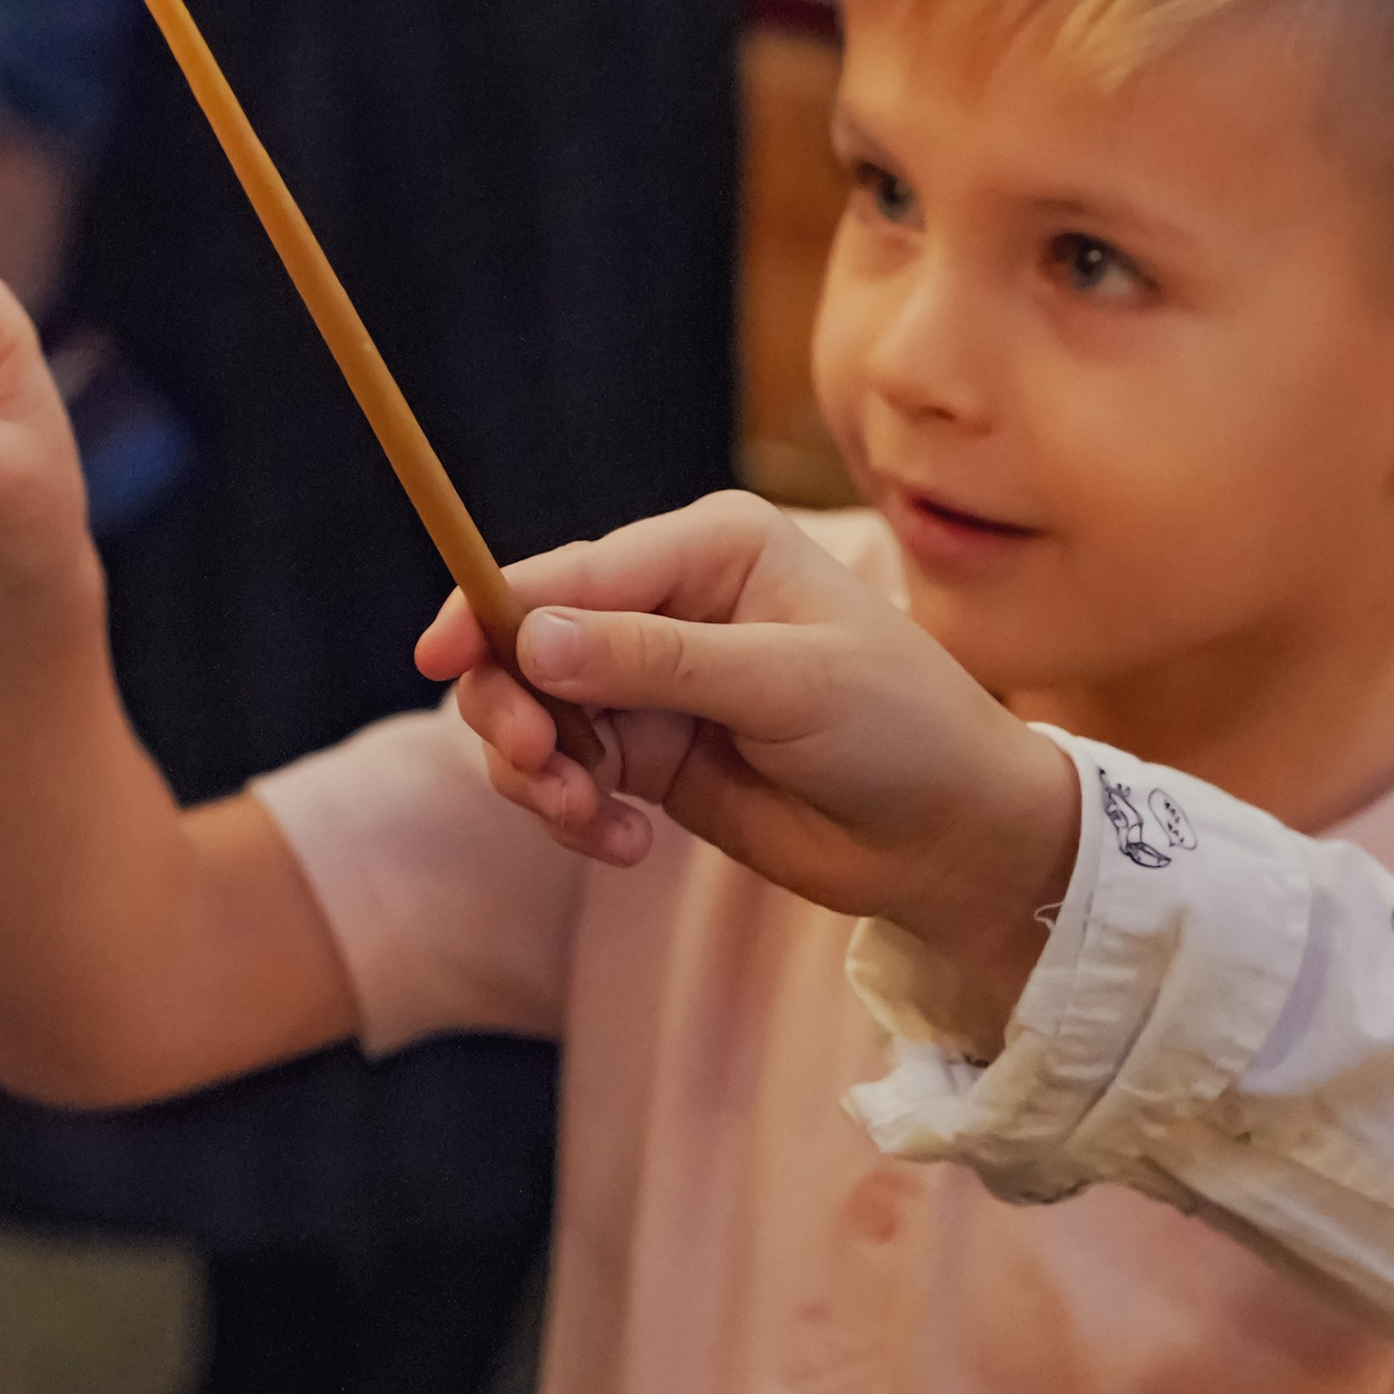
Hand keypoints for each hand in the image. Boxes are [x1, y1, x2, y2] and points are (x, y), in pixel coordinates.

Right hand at [412, 491, 1081, 1002]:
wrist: (952, 835)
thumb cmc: (900, 727)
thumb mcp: (785, 684)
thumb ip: (656, 661)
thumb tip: (533, 638)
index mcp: (711, 547)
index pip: (573, 569)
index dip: (493, 608)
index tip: (441, 659)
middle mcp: (671, 602)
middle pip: (530, 642)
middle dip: (516, 709)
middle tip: (541, 770)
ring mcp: (655, 683)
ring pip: (537, 717)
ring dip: (542, 775)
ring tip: (594, 822)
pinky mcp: (653, 757)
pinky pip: (568, 778)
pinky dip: (576, 816)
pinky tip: (627, 846)